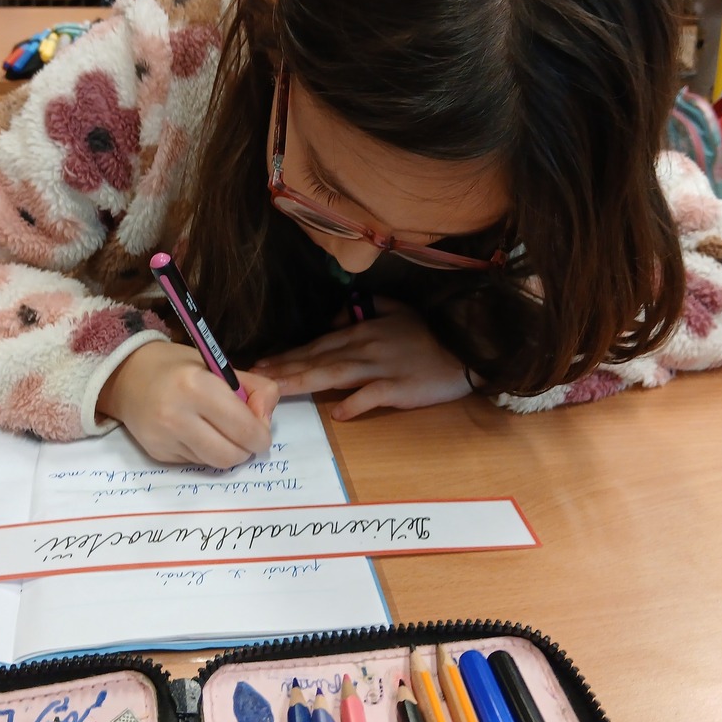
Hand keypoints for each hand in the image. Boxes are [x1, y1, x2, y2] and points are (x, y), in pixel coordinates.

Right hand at [97, 341, 278, 467]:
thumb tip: (265, 419)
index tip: (261, 428)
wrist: (127, 376)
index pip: (244, 428)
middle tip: (245, 435)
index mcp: (196, 386)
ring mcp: (165, 438)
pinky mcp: (158, 453)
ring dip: (227, 452)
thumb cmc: (179, 367)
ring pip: (216, 463)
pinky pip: (196, 463)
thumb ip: (254, 388)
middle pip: (232, 454)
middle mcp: (177, 416)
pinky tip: (197, 433)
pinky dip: (206, 452)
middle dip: (247, 448)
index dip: (261, 434)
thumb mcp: (219, 365)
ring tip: (222, 432)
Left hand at [252, 297, 471, 420]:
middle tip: (254, 379)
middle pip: (317, 359)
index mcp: (362, 330)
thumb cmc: (431, 333)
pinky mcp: (399, 388)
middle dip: (284, 369)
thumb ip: (366, 308)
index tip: (262, 364)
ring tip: (278, 390)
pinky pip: (372, 396)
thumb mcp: (397, 310)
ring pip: (334, 374)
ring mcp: (381, 367)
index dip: (288, 355)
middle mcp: (365, 347)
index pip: (317, 344)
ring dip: (304, 381)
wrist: (467, 346)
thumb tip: (334, 319)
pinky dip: (355, 404)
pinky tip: (337, 413)